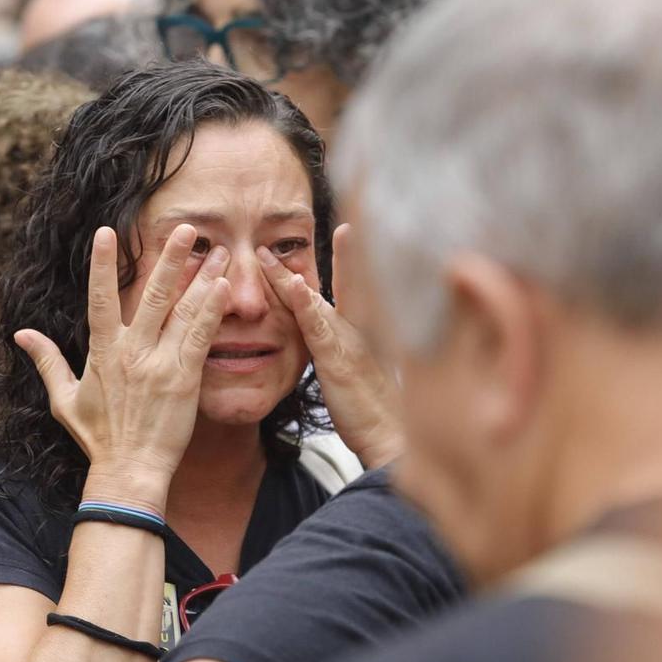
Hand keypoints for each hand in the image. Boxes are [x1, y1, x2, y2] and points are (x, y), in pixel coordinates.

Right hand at [16, 224, 232, 500]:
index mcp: (103, 352)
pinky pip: (200, 338)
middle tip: (185, 229)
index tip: (107, 231)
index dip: (102, 264)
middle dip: (169, 259)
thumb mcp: (64, 399)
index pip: (100, 298)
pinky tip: (223, 288)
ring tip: (219, 252)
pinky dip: (211, 312)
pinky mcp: (184, 379)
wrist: (129, 472)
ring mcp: (160, 364)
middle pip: (152, 295)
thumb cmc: (98, 438)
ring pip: (182, 311)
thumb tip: (21, 333)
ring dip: (202, 278)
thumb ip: (46, 361)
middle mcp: (132, 351)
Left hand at [258, 223, 403, 468]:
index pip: (350, 288)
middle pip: (344, 285)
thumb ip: (347, 352)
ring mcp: (347, 343)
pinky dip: (306, 305)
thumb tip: (341, 342)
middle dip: (342, 252)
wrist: (388, 439)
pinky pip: (318, 328)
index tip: (347, 229)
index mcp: (359, 332)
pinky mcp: (337, 361)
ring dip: (294, 274)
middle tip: (342, 222)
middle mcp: (356, 331)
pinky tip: (295, 285)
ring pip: (319, 301)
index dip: (348, 260)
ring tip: (273, 250)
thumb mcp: (356, 375)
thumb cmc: (368, 412)